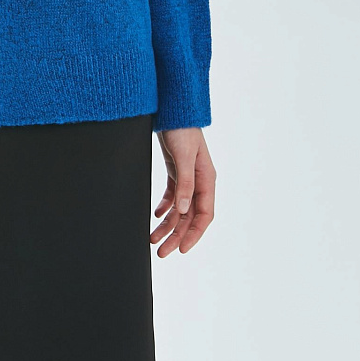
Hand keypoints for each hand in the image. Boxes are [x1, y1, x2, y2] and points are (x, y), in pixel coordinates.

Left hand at [150, 127, 215, 255]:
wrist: (173, 108)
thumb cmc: (182, 129)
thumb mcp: (184, 157)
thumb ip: (185, 183)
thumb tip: (183, 209)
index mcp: (206, 180)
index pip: (203, 215)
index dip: (194, 234)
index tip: (181, 249)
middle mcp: (199, 182)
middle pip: (189, 217)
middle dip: (176, 235)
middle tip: (161, 251)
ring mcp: (188, 177)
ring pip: (179, 209)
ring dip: (167, 225)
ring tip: (153, 239)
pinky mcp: (176, 170)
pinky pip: (172, 196)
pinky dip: (164, 207)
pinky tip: (156, 215)